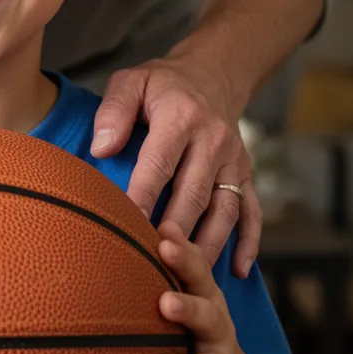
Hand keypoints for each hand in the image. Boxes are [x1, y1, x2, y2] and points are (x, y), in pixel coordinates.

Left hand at [91, 56, 260, 277]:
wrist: (212, 75)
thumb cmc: (162, 85)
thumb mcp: (132, 82)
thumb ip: (114, 111)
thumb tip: (100, 148)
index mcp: (181, 118)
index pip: (159, 163)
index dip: (143, 196)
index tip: (127, 227)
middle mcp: (213, 141)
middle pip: (193, 194)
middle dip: (174, 231)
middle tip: (154, 263)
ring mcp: (234, 161)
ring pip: (224, 210)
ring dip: (207, 245)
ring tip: (187, 278)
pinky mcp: (246, 175)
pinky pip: (252, 212)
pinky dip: (248, 243)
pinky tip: (236, 272)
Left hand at [155, 222, 241, 353]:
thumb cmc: (194, 324)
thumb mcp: (187, 290)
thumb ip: (170, 260)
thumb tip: (137, 212)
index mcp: (207, 298)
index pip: (198, 271)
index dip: (184, 255)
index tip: (162, 240)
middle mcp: (217, 331)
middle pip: (210, 316)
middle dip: (189, 308)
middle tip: (164, 303)